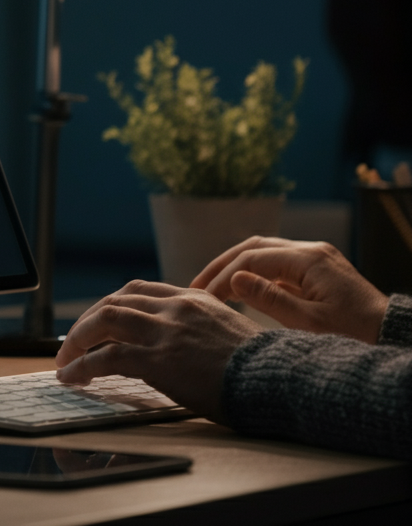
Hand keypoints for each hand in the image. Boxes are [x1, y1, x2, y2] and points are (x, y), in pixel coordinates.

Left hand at [54, 281, 261, 419]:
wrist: (280, 380)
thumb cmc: (262, 367)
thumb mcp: (228, 331)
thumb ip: (199, 327)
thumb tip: (178, 342)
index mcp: (192, 298)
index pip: (137, 290)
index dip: (111, 305)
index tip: (97, 320)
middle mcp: (175, 307)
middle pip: (114, 302)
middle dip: (86, 321)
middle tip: (72, 342)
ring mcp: (165, 331)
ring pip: (104, 321)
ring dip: (77, 341)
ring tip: (64, 361)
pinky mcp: (159, 359)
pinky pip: (108, 357)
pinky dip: (83, 366)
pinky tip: (72, 377)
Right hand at [191, 236, 387, 343]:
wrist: (396, 340)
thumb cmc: (357, 337)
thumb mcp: (310, 325)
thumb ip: (270, 299)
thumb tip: (234, 278)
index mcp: (308, 259)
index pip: (251, 259)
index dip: (222, 277)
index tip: (202, 299)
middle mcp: (311, 251)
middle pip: (253, 247)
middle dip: (222, 265)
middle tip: (196, 286)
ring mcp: (316, 260)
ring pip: (264, 253)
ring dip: (236, 267)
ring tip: (212, 287)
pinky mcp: (319, 272)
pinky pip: (278, 266)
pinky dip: (255, 275)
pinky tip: (241, 292)